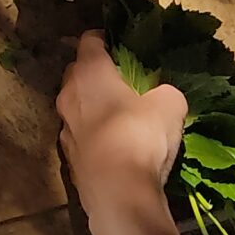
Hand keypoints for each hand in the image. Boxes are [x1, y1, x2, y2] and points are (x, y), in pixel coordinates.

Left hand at [58, 29, 190, 208]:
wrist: (117, 195)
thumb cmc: (139, 137)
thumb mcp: (169, 106)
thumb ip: (166, 92)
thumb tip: (163, 95)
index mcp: (88, 72)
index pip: (89, 41)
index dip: (104, 38)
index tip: (119, 43)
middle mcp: (68, 94)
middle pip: (77, 73)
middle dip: (95, 72)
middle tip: (121, 79)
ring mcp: (64, 128)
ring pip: (76, 106)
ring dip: (92, 107)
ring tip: (119, 114)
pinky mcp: (69, 159)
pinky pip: (81, 136)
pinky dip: (94, 136)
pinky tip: (114, 147)